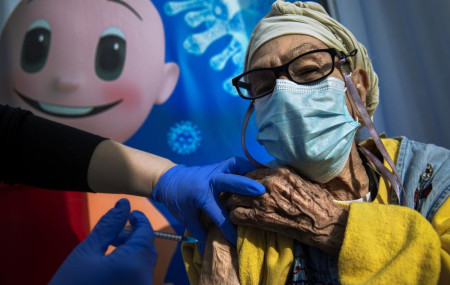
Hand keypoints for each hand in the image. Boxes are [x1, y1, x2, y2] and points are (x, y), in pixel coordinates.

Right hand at [49, 199, 156, 284]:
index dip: (139, 220)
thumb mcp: (87, 252)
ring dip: (134, 252)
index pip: (146, 233)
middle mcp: (144, 279)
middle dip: (135, 237)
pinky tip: (116, 266)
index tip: (129, 214)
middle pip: (148, 249)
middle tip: (116, 234)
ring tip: (111, 250)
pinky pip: (142, 277)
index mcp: (134, 264)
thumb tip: (124, 204)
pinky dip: (133, 267)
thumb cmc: (70, 284)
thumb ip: (109, 226)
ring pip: (145, 264)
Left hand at [151, 157, 265, 253]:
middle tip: (261, 191)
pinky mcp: (219, 165)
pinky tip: (257, 174)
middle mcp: (209, 180)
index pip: (217, 213)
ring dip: (249, 171)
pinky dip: (247, 167)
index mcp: (200, 195)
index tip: (237, 240)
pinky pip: (235, 163)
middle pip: (229, 181)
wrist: (170, 179)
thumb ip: (199, 232)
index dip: (227, 228)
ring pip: (234, 165)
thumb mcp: (186, 218)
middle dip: (245, 185)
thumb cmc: (178, 200)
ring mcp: (215, 169)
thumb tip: (210, 249)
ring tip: (264, 179)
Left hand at [224, 167, 347, 255]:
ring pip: (234, 198)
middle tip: (234, 198)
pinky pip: (237, 215)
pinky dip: (235, 218)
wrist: (325, 222)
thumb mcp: (301, 180)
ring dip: (232, 204)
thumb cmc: (318, 202)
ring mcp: (263, 200)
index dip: (244, 183)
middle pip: (239, 184)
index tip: (243, 189)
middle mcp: (269, 182)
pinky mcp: (260, 217)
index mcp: (279, 171)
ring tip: (234, 209)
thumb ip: (284, 178)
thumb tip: (271, 178)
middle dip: (235, 192)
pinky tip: (238, 220)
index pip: (251, 174)